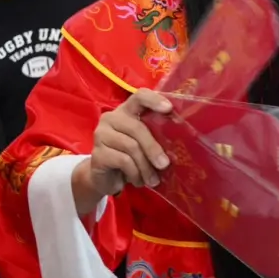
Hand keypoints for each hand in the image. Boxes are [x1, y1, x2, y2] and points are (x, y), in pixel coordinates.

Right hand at [79, 89, 172, 203]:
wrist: (105, 178)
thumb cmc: (130, 156)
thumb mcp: (144, 144)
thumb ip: (156, 136)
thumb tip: (181, 142)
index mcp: (127, 110)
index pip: (139, 96)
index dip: (154, 100)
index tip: (169, 109)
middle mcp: (111, 118)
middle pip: (136, 128)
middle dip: (153, 148)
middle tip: (165, 165)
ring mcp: (101, 134)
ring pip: (131, 147)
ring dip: (146, 167)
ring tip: (153, 180)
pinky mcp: (97, 153)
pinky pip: (123, 161)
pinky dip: (135, 173)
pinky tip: (138, 181)